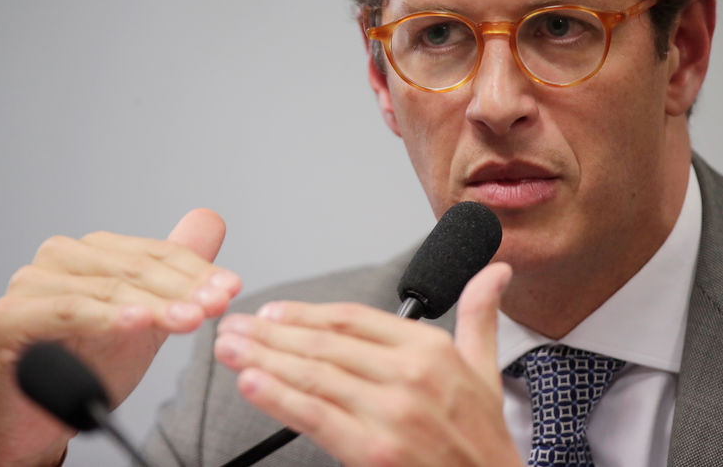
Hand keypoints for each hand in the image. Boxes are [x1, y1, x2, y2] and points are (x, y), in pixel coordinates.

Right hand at [0, 209, 240, 466]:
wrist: (41, 418)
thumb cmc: (89, 364)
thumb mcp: (148, 315)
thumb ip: (176, 271)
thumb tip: (210, 220)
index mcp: (94, 251)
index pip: (155, 252)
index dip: (197, 270)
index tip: (231, 287)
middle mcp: (61, 257)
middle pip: (136, 268)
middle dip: (183, 289)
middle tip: (217, 305)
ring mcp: (31, 283)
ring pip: (110, 290)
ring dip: (157, 306)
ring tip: (191, 319)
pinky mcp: (10, 316)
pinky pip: (69, 312)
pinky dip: (108, 317)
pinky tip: (138, 322)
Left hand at [214, 263, 522, 466]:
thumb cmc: (482, 438)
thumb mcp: (485, 369)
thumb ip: (480, 316)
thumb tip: (494, 272)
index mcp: (431, 348)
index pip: (352, 318)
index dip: (305, 312)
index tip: (272, 312)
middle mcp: (410, 374)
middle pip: (324, 343)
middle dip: (270, 333)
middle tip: (232, 325)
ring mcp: (392, 412)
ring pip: (313, 375)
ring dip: (262, 359)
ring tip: (228, 348)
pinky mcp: (375, 451)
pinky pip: (315, 417)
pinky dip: (278, 397)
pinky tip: (250, 383)